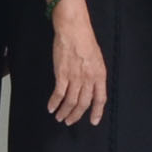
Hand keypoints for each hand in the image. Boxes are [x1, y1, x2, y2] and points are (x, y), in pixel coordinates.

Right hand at [49, 0, 109, 125]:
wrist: (74, 30)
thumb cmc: (85, 41)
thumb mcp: (96, 59)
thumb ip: (94, 74)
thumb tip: (91, 88)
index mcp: (100, 74)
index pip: (100, 98)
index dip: (97, 112)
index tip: (94, 122)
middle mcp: (89, 78)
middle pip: (84, 103)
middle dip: (76, 115)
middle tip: (70, 121)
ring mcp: (76, 77)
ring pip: (71, 101)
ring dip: (64, 112)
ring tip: (59, 117)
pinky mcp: (62, 74)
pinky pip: (58, 94)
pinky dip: (54, 103)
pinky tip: (51, 107)